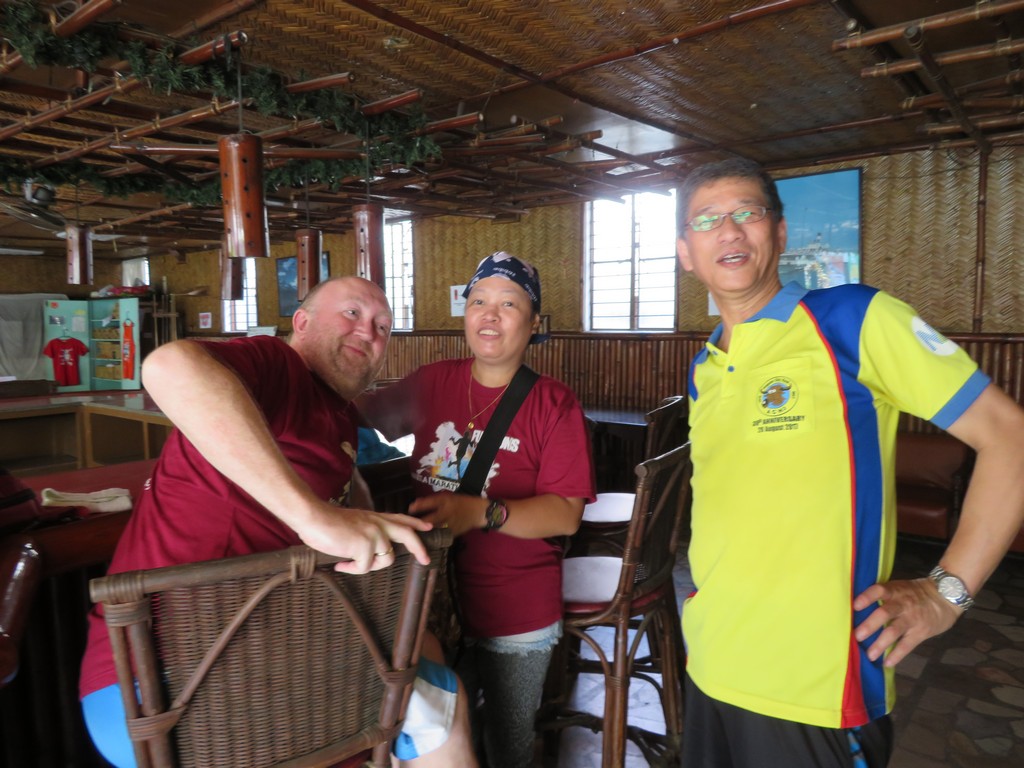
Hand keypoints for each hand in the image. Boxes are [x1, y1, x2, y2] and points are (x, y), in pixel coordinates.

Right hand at [294, 501, 431, 573]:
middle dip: (419, 548)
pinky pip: (365, 568)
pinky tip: (340, 564)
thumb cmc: (327, 522)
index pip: (401, 519)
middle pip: (408, 534)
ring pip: (385, 560)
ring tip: (348, 562)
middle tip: (426, 559)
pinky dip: (352, 569)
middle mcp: (379, 524)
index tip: (428, 528)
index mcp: (376, 518)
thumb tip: (370, 550)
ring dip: (368, 566)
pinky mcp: (365, 546)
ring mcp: (374, 535)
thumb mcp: (354, 523)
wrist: (314, 517)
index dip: (416, 524)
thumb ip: (366, 531)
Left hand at [407, 491, 483, 536]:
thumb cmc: (460, 502)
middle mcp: (448, 513)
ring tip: (412, 537)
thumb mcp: (446, 497)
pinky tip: (422, 542)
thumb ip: (430, 501)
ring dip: (423, 534)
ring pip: (434, 531)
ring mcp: (451, 524)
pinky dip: (431, 540)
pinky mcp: (453, 534)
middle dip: (418, 525)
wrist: (478, 512)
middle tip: (407, 528)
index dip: (417, 507)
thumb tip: (412, 506)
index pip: (429, 503)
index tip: (408, 510)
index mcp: (445, 501)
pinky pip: (440, 538)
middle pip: (430, 520)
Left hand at [852, 577, 962, 666]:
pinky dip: (897, 655)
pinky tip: (887, 663)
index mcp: (895, 591)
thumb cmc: (916, 592)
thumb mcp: (901, 587)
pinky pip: (907, 645)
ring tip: (870, 655)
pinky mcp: (921, 632)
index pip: (879, 590)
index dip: (867, 597)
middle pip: (884, 613)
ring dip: (880, 644)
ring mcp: (912, 619)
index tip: (855, 606)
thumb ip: (885, 595)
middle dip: (870, 626)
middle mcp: (902, 604)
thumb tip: (858, 606)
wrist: (946, 597)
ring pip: (894, 631)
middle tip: (857, 636)